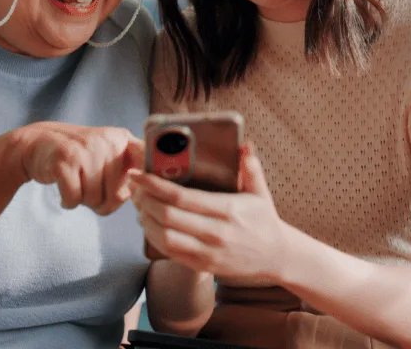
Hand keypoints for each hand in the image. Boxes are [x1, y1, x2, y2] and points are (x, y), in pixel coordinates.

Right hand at [16, 122, 143, 214]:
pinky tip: (63, 187)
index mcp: (122, 138)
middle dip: (101, 202)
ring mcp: (85, 150)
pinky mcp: (64, 162)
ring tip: (76, 183)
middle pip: (116, 196)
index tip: (129, 194)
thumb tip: (139, 195)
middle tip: (88, 188)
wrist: (37, 143)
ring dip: (83, 201)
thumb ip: (129, 169)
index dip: (139, 187)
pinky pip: (74, 199)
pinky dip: (68, 201)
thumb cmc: (78, 157)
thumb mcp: (107, 153)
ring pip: (94, 200)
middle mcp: (106, 141)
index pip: (143, 166)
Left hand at [130, 142, 288, 282]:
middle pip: (167, 216)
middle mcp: (215, 232)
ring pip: (164, 237)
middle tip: (134, 186)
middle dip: (144, 200)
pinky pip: (170, 252)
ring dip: (145, 219)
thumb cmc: (264, 220)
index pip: (181, 196)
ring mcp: (207, 252)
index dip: (154, 185)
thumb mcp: (261, 191)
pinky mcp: (202, 266)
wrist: (276, 256)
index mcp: (227, 210)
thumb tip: (245, 144)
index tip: (138, 174)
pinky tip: (149, 223)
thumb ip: (251, 166)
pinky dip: (153, 237)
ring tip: (138, 204)